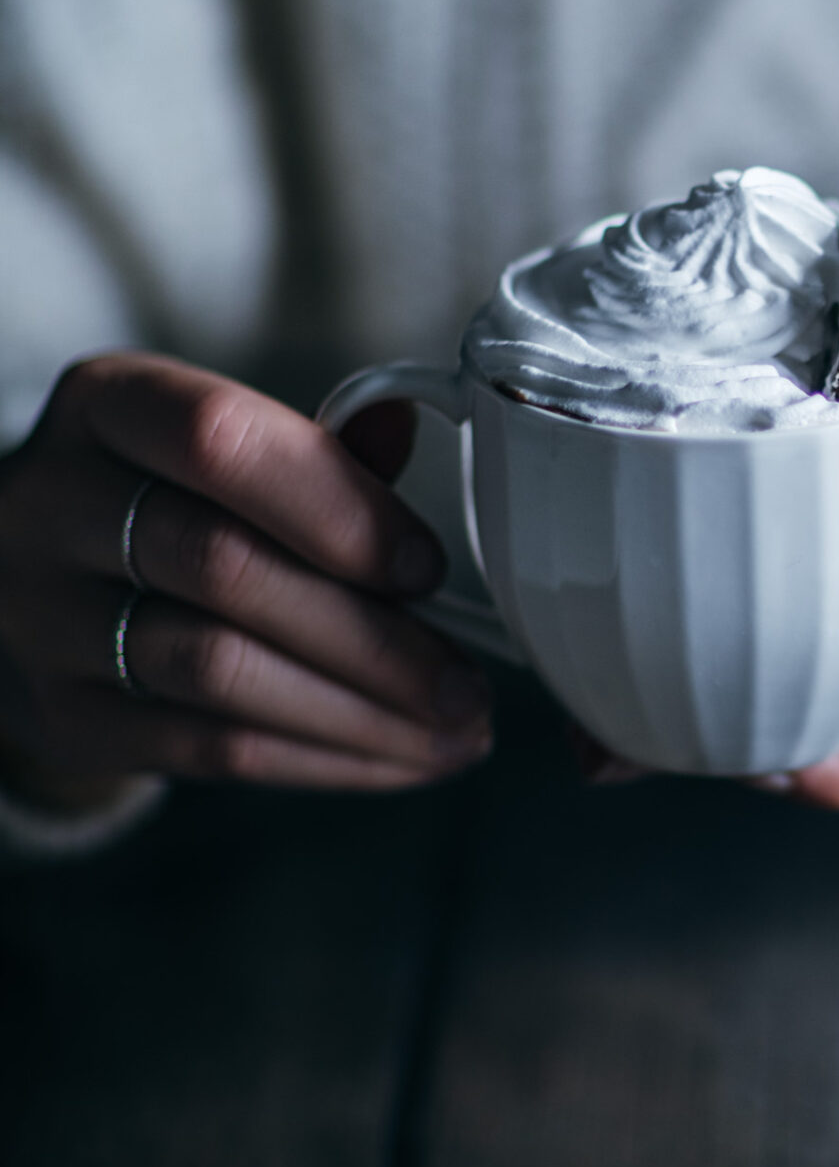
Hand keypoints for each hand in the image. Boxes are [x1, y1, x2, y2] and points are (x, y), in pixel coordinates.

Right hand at [0, 352, 492, 810]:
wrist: (35, 589)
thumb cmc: (166, 503)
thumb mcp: (217, 452)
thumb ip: (312, 450)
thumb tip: (410, 424)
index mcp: (107, 406)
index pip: (222, 440)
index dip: (337, 506)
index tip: (429, 568)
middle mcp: (54, 504)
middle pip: (225, 567)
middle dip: (372, 636)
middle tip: (467, 682)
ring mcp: (45, 619)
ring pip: (219, 671)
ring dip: (360, 712)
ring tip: (455, 732)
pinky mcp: (66, 717)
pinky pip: (207, 750)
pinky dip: (321, 760)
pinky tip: (397, 761)